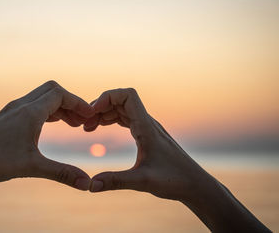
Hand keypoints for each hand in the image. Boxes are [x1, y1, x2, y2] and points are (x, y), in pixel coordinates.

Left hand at [0, 80, 94, 189]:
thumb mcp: (33, 167)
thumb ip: (62, 173)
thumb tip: (87, 183)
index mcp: (30, 112)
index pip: (61, 95)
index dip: (78, 103)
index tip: (90, 116)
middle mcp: (21, 105)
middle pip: (52, 90)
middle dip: (70, 102)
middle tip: (81, 121)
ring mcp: (13, 108)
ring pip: (42, 97)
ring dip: (59, 106)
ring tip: (71, 124)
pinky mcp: (7, 115)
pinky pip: (32, 104)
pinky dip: (46, 110)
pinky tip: (50, 124)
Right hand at [84, 88, 211, 200]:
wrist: (194, 184)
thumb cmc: (174, 180)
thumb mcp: (142, 181)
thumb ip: (116, 181)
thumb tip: (90, 185)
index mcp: (146, 126)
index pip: (127, 95)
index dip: (108, 97)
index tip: (92, 112)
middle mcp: (147, 122)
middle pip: (121, 100)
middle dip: (100, 107)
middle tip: (85, 124)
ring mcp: (147, 127)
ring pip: (122, 109)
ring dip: (104, 113)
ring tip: (88, 128)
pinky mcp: (147, 134)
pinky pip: (126, 118)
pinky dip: (111, 120)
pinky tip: (101, 129)